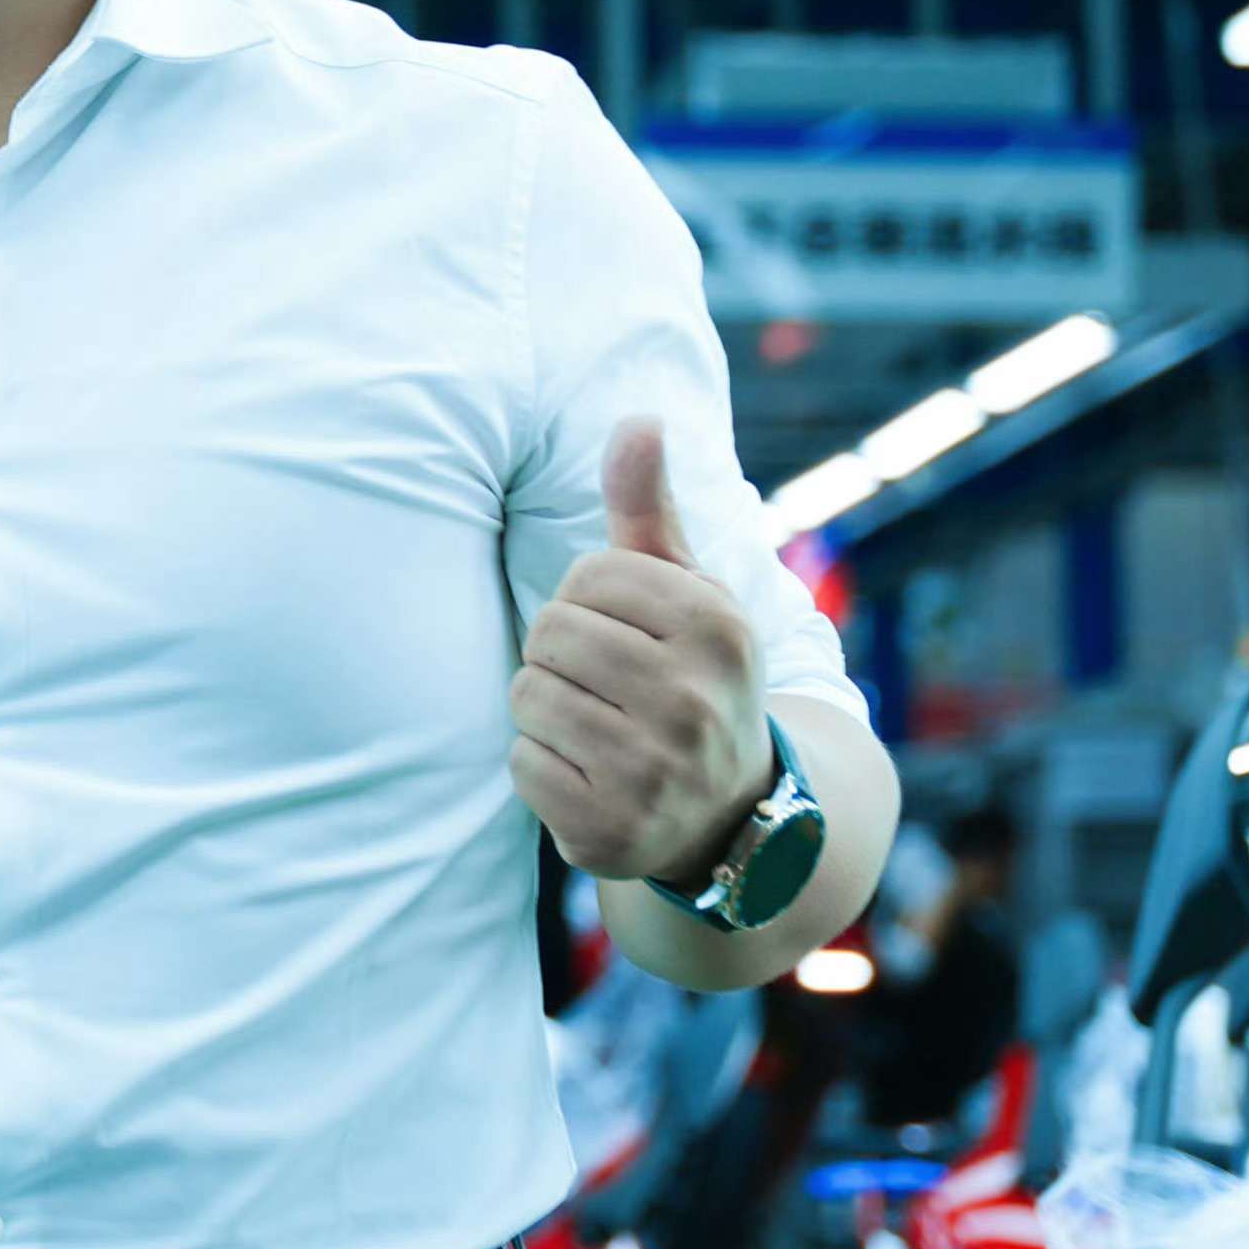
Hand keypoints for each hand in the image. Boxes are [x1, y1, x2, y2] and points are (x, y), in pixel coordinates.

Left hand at [513, 417, 769, 893]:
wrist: (727, 812)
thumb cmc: (688, 675)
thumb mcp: (684, 591)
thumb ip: (649, 509)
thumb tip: (638, 419)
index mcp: (718, 626)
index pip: (588, 577)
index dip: (590, 601)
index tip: (631, 635)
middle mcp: (696, 699)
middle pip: (549, 633)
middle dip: (561, 654)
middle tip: (608, 685)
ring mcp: (656, 771)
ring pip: (528, 696)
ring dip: (546, 709)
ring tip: (598, 727)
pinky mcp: (612, 829)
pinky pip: (522, 764)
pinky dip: (541, 767)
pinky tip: (590, 775)